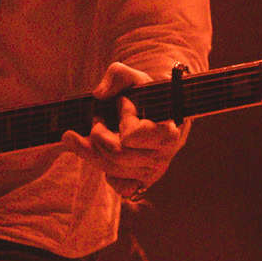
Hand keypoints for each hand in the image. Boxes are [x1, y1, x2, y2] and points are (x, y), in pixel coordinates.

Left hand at [59, 62, 185, 200]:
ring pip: (110, 170)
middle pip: (114, 155)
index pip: (131, 136)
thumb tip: (99, 94)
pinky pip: (117, 186)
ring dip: (94, 149)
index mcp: (167, 133)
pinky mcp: (143, 184)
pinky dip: (107, 171)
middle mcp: (162, 158)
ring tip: (96, 131)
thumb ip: (118, 74)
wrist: (160, 112)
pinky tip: (104, 154)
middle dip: (98, 133)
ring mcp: (152, 173)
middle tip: (98, 118)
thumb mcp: (135, 77)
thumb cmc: (147, 94)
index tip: (123, 102)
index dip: (123, 117)